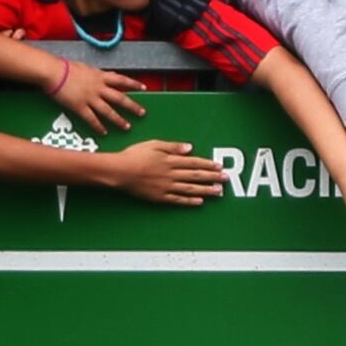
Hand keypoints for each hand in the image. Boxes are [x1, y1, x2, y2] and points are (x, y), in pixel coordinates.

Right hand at [50, 60, 145, 135]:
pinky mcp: (80, 107)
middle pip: (120, 98)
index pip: (122, 80)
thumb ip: (97, 73)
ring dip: (119, 120)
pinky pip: (91, 119)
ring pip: (108, 111)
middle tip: (142, 113)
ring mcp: (90, 98)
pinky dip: (98, 126)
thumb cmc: (65, 67)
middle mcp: (98, 88)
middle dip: (132, 106)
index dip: (134, 84)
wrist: (52, 72)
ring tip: (127, 127)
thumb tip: (106, 75)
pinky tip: (104, 132)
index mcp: (100, 76)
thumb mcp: (85, 67)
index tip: (144, 88)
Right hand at [107, 139, 227, 206]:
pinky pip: (178, 199)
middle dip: (213, 177)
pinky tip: (200, 201)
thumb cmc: (133, 155)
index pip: (194, 162)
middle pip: (196, 175)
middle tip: (226, 179)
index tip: (219, 167)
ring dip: (206, 190)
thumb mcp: (153, 144)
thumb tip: (190, 148)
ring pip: (190, 188)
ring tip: (219, 191)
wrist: (118, 171)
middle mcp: (171, 173)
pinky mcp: (160, 197)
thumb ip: (172, 147)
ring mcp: (166, 186)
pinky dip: (190, 201)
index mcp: (170, 160)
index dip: (208, 164)